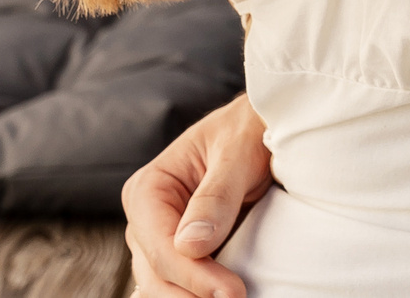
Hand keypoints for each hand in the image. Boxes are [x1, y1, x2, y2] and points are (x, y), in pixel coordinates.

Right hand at [121, 93, 273, 297]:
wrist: (263, 129)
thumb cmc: (248, 132)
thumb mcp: (237, 152)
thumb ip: (217, 196)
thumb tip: (190, 246)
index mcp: (148, 189)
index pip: (161, 246)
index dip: (193, 275)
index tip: (232, 292)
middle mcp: (146, 219)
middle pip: (156, 274)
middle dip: (192, 295)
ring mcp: (161, 240)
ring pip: (163, 287)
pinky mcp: (183, 254)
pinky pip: (182, 285)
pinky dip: (198, 296)